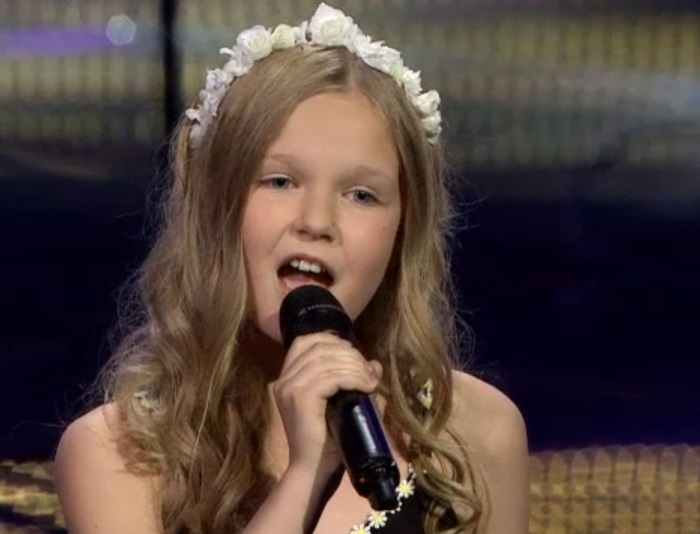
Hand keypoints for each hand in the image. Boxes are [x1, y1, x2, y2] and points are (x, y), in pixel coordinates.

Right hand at [272, 332, 381, 480]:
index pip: (306, 341)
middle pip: (320, 347)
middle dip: (350, 354)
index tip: (355, 355)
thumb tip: (375, 364)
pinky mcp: (301, 398)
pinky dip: (354, 377)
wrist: (313, 470)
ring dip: (355, 366)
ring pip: (328, 360)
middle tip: (369, 371)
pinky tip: (367, 387)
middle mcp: (284, 379)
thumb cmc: (327, 439)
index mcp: (287, 377)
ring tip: (371, 381)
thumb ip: (355, 379)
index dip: (333, 340)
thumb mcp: (343, 402)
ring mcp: (290, 387)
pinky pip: (332, 377)